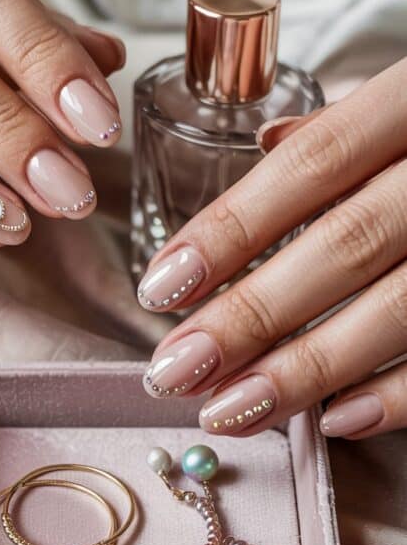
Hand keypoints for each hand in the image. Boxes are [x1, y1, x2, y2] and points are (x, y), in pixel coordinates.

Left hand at [138, 58, 406, 440]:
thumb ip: (348, 123)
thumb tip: (266, 147)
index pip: (313, 167)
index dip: (232, 229)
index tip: (162, 285)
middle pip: (346, 246)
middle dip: (250, 315)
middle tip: (173, 371)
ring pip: (403, 307)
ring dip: (309, 369)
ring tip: (231, 409)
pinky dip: (401, 394)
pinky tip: (337, 421)